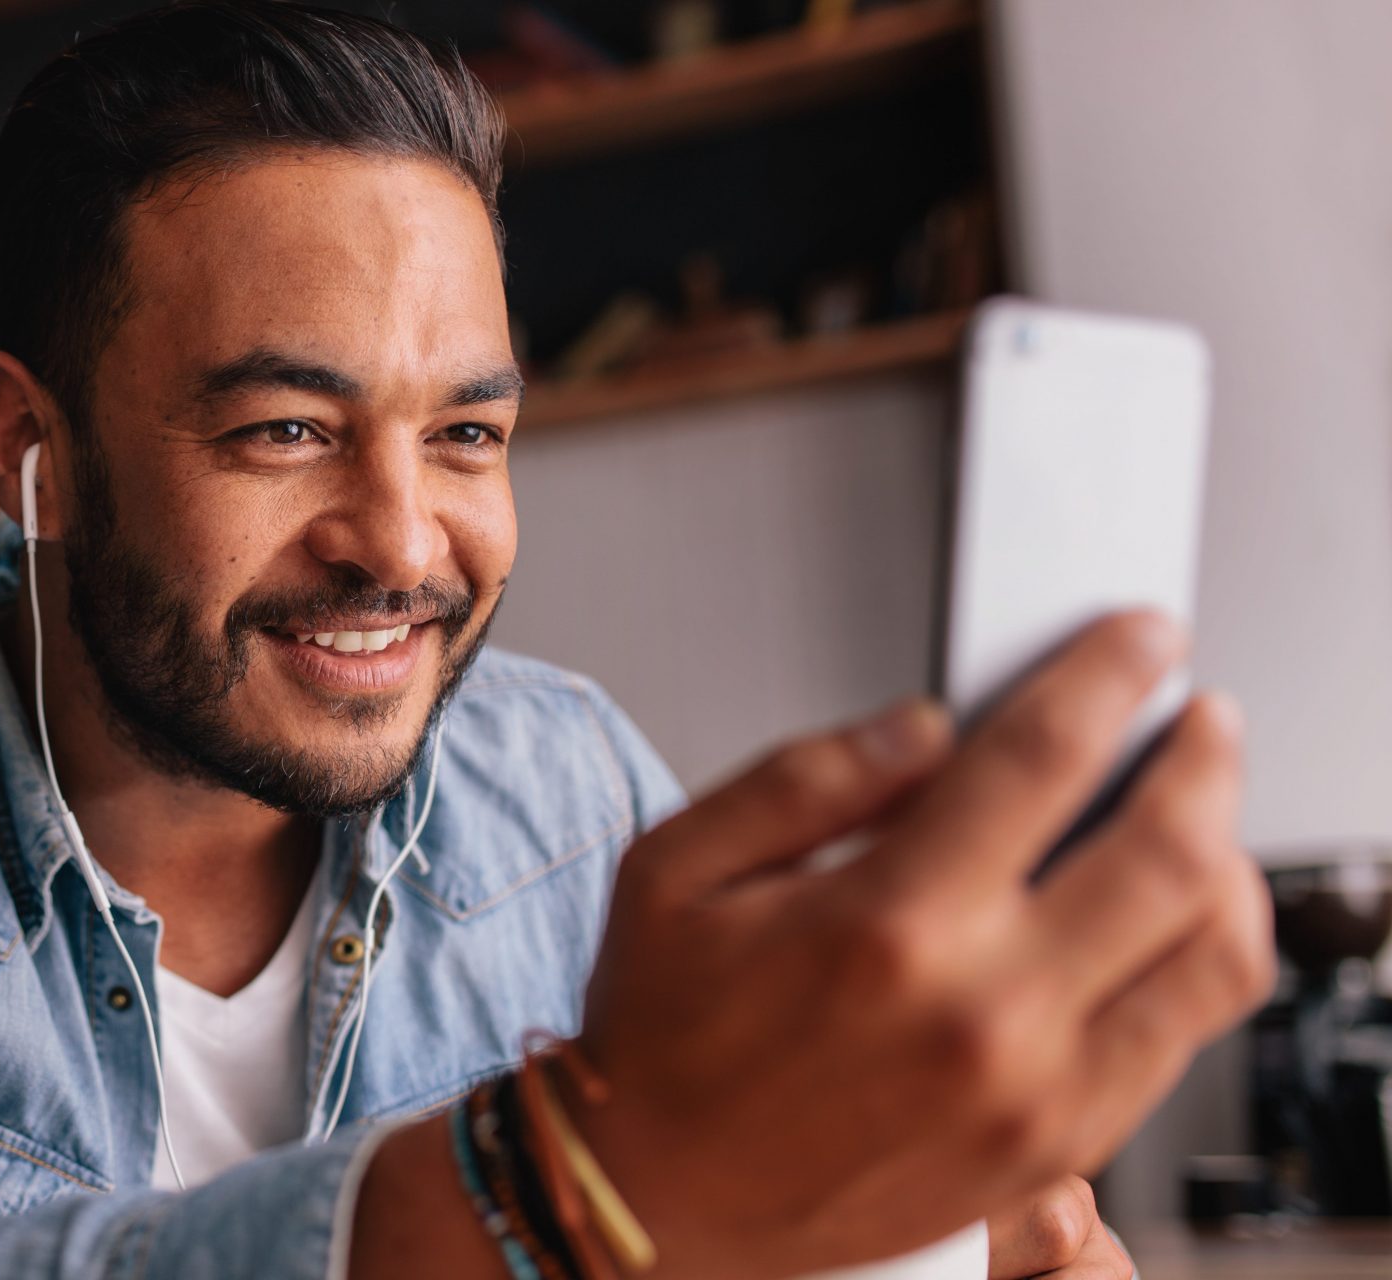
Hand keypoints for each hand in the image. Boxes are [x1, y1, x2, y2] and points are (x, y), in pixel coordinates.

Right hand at [566, 611, 1268, 1277]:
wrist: (655, 1203)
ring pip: (1210, 952)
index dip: (1111, 674)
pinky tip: (1166, 923)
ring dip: (1229, 860)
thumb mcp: (673, 870)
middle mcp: (979, 1011)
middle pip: (1169, 848)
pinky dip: (1201, 962)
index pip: (1046, 757)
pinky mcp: (1053, 1151)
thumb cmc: (659, 1043)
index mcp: (882, 922)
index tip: (1139, 643)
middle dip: (1203, 756)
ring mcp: (1032, 1091)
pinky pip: (1182, 1041)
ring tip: (1200, 818)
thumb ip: (804, 779)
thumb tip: (924, 726)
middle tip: (1197, 720)